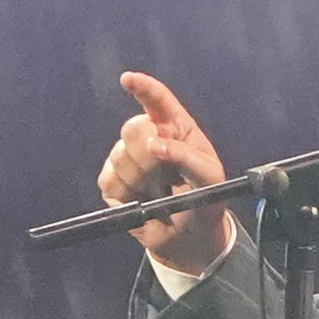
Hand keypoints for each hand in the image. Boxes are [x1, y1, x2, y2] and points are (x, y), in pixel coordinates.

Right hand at [98, 72, 232, 275]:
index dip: (143, 87)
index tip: (128, 80)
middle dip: (148, 155)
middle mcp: (149, 137)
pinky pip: (110, 181)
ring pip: (120, 158)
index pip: (158, 100)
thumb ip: (185, 156)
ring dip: (142, 181)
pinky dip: (127, 196)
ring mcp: (128, 159)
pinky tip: (143, 203)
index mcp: (176, 128)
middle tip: (166, 177)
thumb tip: (155, 143)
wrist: (191, 238)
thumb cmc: (206, 201)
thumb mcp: (209, 178)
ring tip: (160, 194)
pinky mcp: (113, 183)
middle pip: (132, 129)